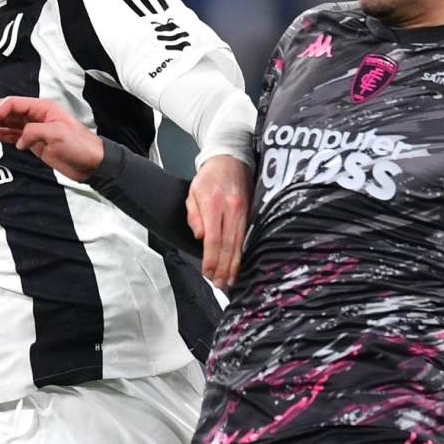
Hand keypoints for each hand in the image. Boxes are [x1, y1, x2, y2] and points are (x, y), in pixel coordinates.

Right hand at [0, 96, 103, 180]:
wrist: (92, 163)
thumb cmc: (81, 145)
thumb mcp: (58, 135)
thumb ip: (34, 132)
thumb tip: (19, 139)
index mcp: (42, 108)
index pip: (12, 104)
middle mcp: (36, 116)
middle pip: (5, 109)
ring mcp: (34, 129)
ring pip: (6, 122)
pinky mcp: (34, 142)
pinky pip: (12, 136)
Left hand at [187, 154, 250, 287]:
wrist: (231, 159)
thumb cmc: (209, 177)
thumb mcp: (192, 192)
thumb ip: (194, 215)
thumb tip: (200, 237)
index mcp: (214, 203)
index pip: (213, 238)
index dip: (211, 258)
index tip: (208, 272)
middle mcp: (232, 209)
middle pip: (228, 245)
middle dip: (223, 267)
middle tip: (219, 283)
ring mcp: (244, 211)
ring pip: (239, 243)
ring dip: (234, 264)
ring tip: (229, 280)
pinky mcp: (251, 213)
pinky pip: (246, 237)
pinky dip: (242, 253)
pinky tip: (239, 265)